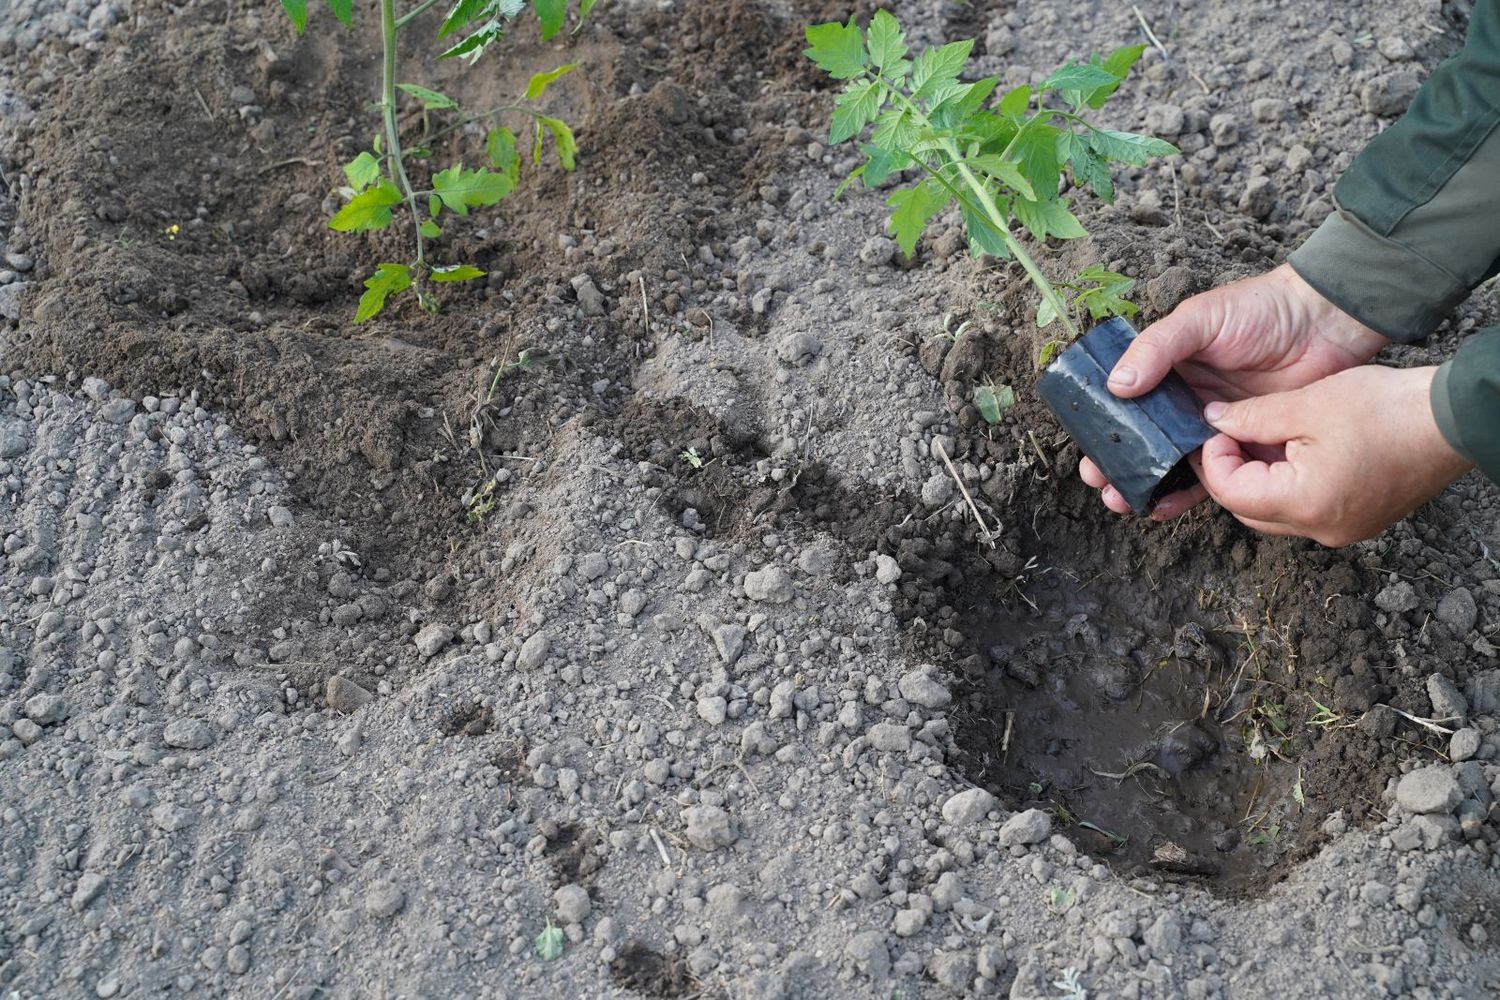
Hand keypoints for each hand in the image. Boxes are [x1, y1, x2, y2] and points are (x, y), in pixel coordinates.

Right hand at [1078, 264, 1388, 518]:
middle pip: (1143, 441)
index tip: (1088, 454)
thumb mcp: (1200, 319)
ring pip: (1173, 464)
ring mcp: (1215, 426)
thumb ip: (1157, 348)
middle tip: (1104, 488)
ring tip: (1127, 503)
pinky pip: (1216, 476)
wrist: (1326, 322)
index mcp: (1168, 371)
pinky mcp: (1247, 445)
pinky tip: (1167, 506)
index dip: (1104, 430)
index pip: (1126, 405)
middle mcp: (1185, 402)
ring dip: (1148, 486)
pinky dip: (1191, 494)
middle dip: (1119, 467)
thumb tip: (1116, 385)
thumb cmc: (1261, 308)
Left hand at [1193, 366, 1470, 545]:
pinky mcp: (1358, 521)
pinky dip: (1289, 485)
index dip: (1214, 459)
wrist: (1455, 420)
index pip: (1231, 493)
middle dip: (1231, 473)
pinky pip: (1306, 511)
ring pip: (1276, 514)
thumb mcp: (1307, 405)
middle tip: (1230, 434)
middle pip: (1248, 510)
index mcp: (1304, 504)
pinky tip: (1292, 451)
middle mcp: (1321, 529)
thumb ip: (1251, 417)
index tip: (1218, 429)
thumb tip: (1212, 421)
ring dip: (1260, 480)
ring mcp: (1343, 530)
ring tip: (1261, 438)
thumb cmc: (1386, 409)